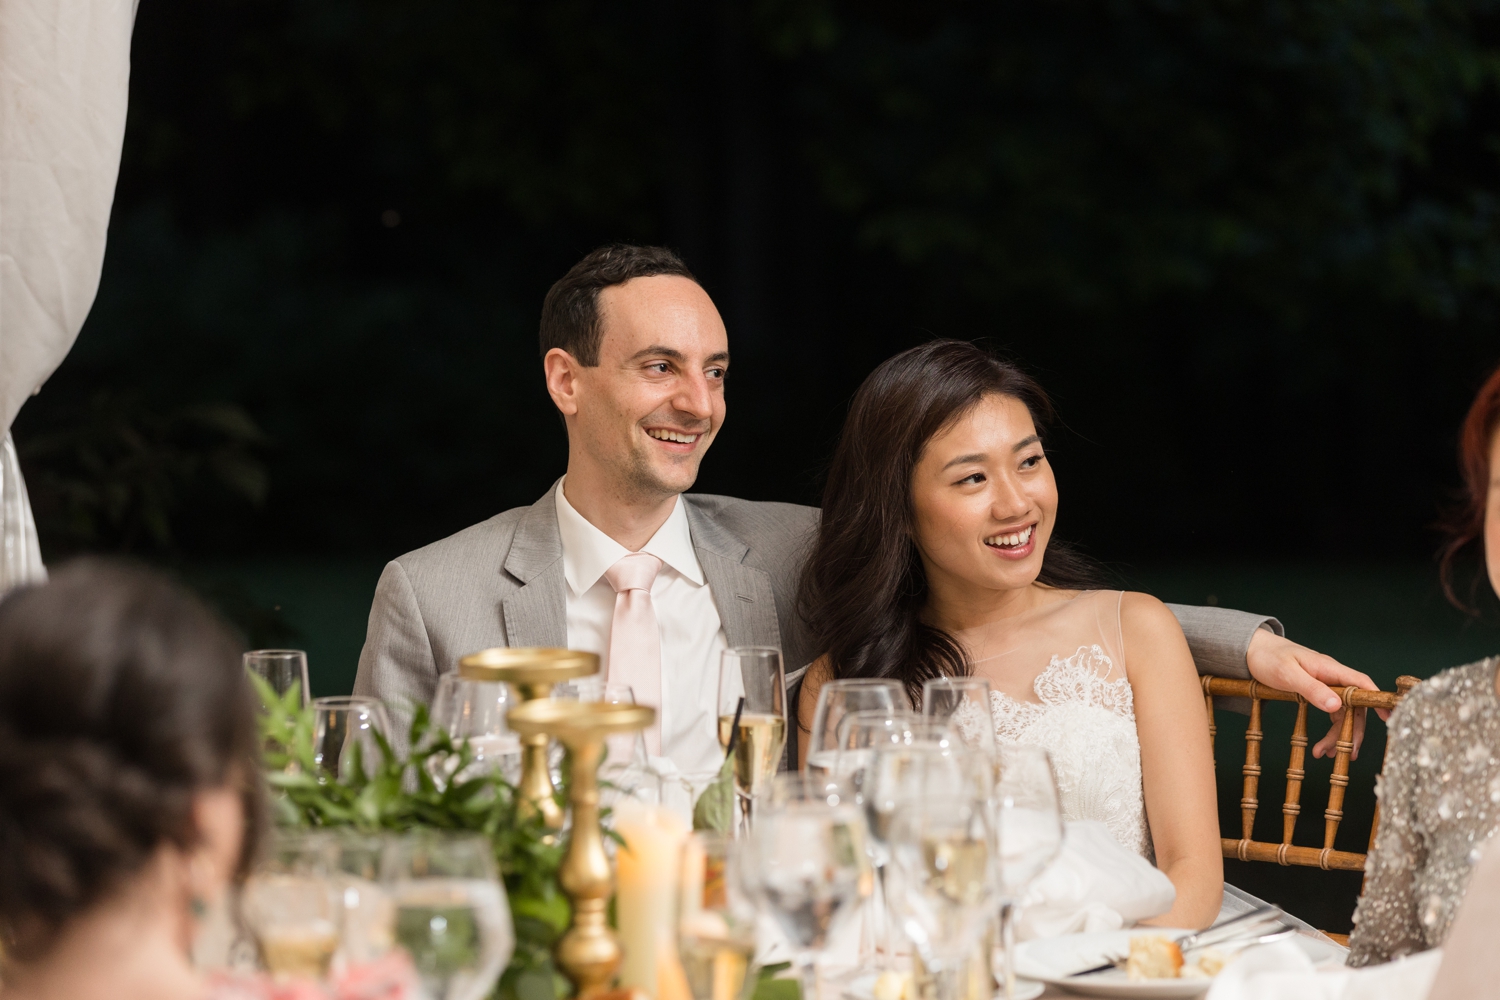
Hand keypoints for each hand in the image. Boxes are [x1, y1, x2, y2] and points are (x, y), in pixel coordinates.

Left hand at [1245, 628, 1388, 758]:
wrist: (1253, 650)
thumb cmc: (1269, 658)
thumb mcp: (1287, 675)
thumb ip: (1312, 689)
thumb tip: (1336, 706)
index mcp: (1329, 669)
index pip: (1362, 684)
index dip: (1377, 701)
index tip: (1388, 719)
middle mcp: (1332, 677)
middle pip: (1354, 706)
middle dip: (1353, 731)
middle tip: (1348, 754)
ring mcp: (1326, 685)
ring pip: (1343, 714)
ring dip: (1338, 735)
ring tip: (1325, 754)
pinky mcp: (1317, 692)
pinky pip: (1332, 714)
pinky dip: (1330, 731)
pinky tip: (1322, 747)